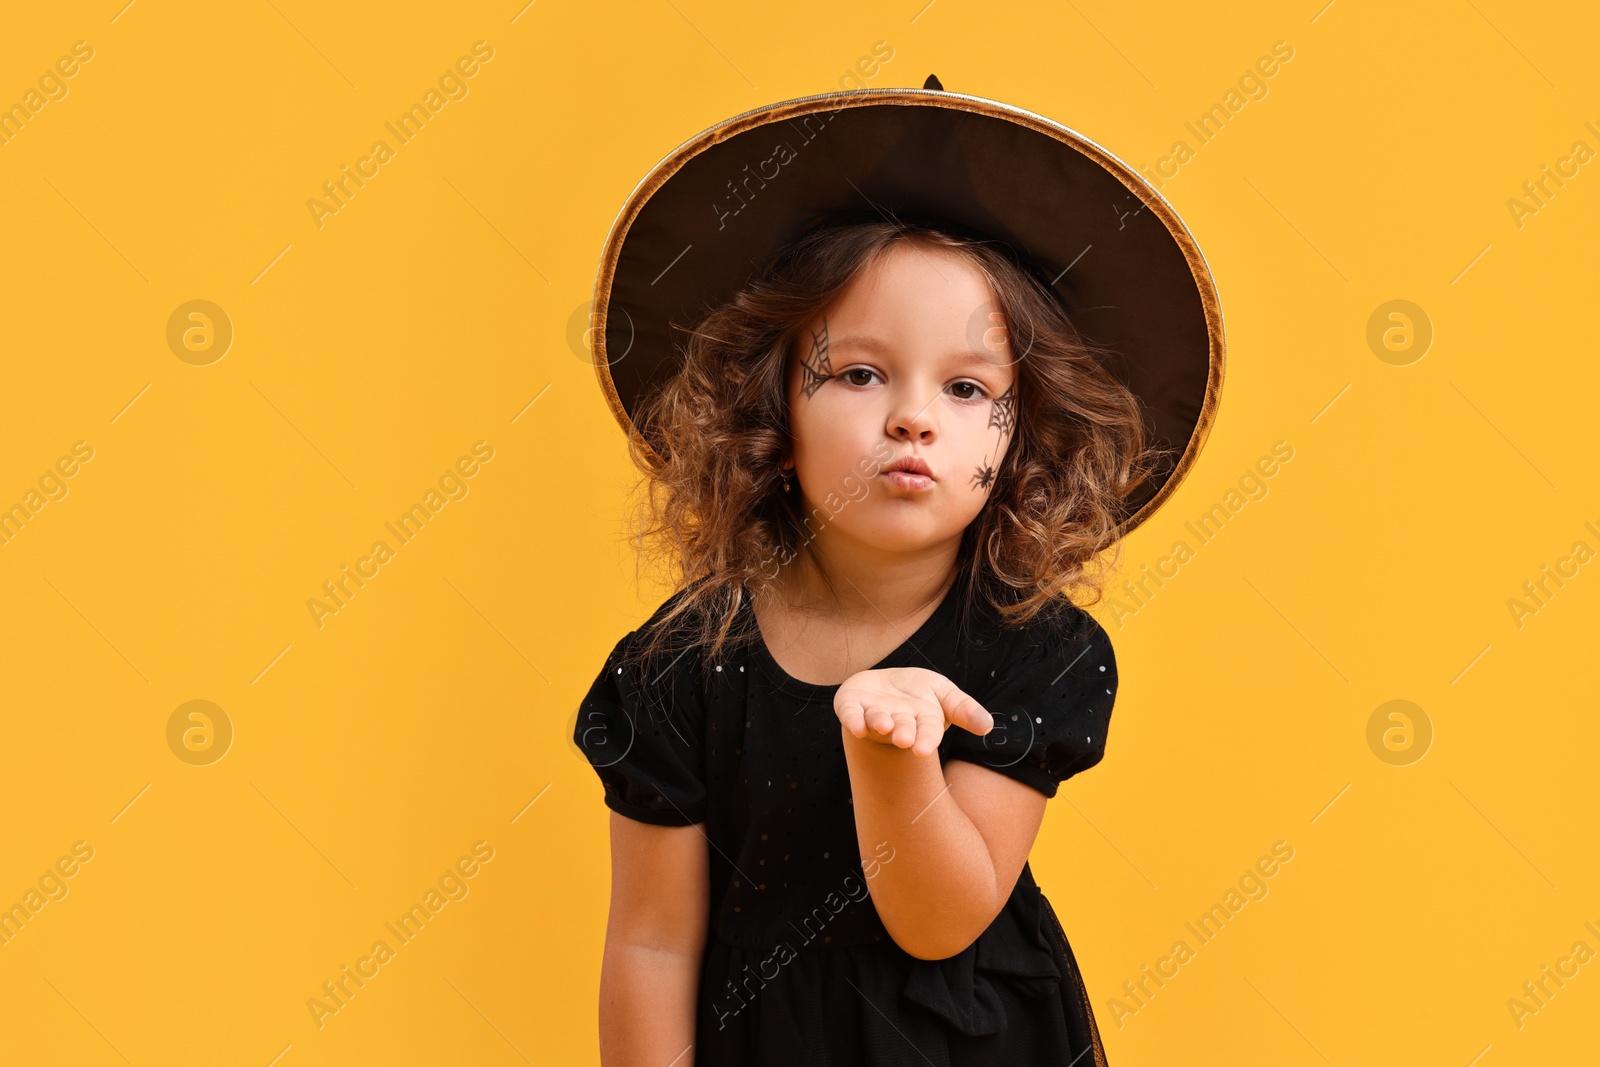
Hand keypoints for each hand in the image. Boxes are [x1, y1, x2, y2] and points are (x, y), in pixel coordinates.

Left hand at [835, 667, 993, 756]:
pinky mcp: (851, 705)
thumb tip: (988, 727)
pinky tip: (856, 727)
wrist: (883, 687)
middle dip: (903, 733)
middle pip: (902, 728)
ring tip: (884, 725)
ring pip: (876, 720)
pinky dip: (852, 719)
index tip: (923, 750)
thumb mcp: (944, 694)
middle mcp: (897, 721)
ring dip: (880, 723)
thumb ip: (964, 709)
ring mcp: (873, 713)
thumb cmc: (917, 694)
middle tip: (903, 739)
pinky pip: (850, 714)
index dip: (926, 740)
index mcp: (922, 720)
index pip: (927, 731)